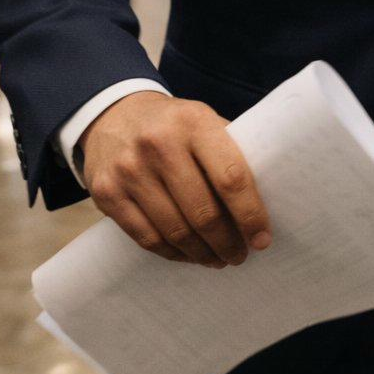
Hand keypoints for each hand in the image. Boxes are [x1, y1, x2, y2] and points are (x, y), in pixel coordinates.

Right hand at [79, 91, 272, 266]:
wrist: (114, 114)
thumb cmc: (174, 125)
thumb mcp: (204, 121)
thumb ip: (230, 152)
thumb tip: (267, 198)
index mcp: (194, 122)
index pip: (230, 177)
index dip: (250, 214)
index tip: (262, 239)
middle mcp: (158, 144)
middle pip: (203, 212)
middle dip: (227, 242)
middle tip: (240, 255)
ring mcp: (129, 170)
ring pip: (175, 231)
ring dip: (202, 254)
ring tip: (218, 259)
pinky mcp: (106, 193)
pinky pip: (146, 237)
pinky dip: (172, 253)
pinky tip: (188, 255)